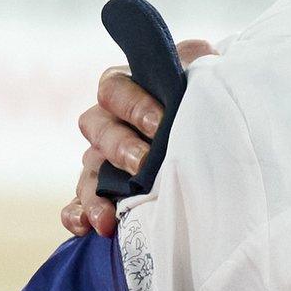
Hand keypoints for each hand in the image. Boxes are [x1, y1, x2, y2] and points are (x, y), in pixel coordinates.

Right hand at [62, 39, 216, 236]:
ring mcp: (102, 159)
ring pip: (87, 171)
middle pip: (97, 129)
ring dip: (95, 194)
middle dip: (120, 147)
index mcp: (127, 88)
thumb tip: (207, 62)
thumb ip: (199, 62)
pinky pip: (78, 203)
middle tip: (144, 164)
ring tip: (109, 216)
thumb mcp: (204, 71)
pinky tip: (88, 228)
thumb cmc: (204, 94)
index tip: (161, 123)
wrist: (212, 126)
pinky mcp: (103, 191)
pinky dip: (78, 214)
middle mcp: (109, 122)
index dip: (134, 105)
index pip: (114, 89)